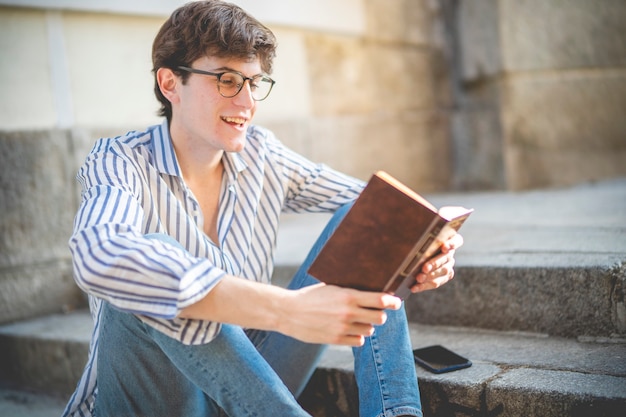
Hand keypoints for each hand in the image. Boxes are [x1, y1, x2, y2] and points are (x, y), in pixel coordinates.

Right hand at [279, 283, 400, 346]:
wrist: (288, 312)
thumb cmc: (309, 297)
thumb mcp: (330, 288)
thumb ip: (349, 292)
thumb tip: (368, 291)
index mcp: (348, 296)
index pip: (379, 300)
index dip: (392, 301)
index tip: (396, 302)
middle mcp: (348, 312)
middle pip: (379, 318)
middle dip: (380, 315)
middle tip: (375, 311)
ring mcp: (342, 328)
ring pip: (369, 330)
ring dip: (367, 326)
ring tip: (357, 320)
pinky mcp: (336, 340)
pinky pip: (358, 341)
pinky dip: (357, 336)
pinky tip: (350, 330)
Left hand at [411, 232, 463, 292]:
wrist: (414, 256)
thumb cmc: (414, 243)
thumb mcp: (417, 238)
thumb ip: (418, 238)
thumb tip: (407, 237)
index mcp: (449, 239)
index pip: (456, 240)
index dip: (452, 244)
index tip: (444, 248)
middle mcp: (451, 252)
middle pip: (446, 258)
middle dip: (434, 264)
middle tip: (424, 268)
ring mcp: (449, 265)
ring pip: (442, 272)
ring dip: (430, 276)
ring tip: (418, 279)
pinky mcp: (445, 277)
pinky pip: (436, 282)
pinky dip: (424, 286)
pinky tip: (414, 287)